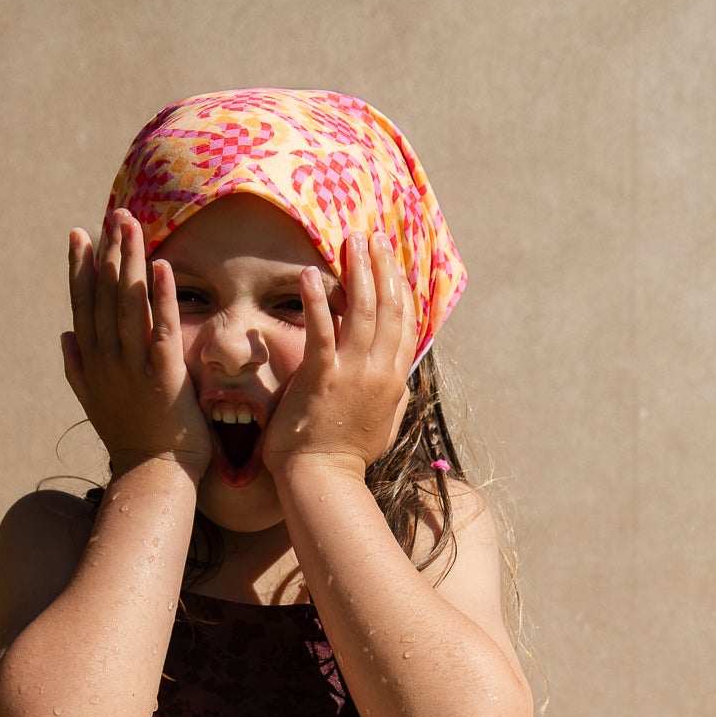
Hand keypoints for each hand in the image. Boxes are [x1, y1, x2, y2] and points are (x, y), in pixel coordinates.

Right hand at [61, 210, 210, 477]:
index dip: (81, 267)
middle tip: (115, 215)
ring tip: (132, 226)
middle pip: (105, 295)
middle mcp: (108, 360)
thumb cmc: (131, 440)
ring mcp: (134, 367)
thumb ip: (77, 368)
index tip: (81, 233)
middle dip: (109, 252)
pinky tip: (161, 267)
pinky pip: (162, 329)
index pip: (83, 304)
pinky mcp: (164, 377)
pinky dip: (161, 297)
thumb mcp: (95, 402)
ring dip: (130, 262)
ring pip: (129, 304)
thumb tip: (65, 336)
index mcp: (91, 362)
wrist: (153, 476)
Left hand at [262, 231, 414, 480]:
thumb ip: (394, 396)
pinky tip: (309, 274)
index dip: (401, 287)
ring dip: (357, 271)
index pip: (406, 323)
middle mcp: (379, 372)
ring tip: (350, 242)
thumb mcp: (385, 424)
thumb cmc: (347, 454)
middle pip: (390, 308)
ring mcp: (352, 375)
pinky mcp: (321, 378)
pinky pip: (322, 331)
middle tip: (371, 237)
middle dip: (382, 267)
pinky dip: (318, 301)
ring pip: (363, 311)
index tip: (392, 260)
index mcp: (394, 380)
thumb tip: (401, 378)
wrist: (323, 479)